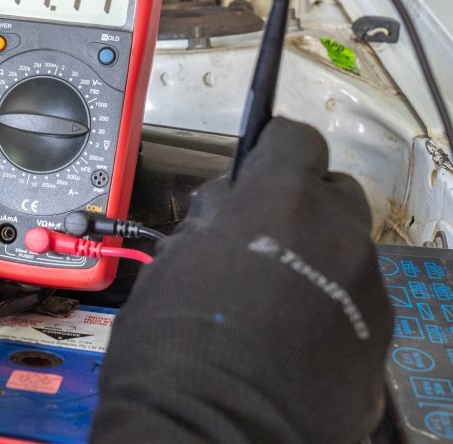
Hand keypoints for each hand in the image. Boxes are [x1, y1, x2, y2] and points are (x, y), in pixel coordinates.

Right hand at [92, 118, 392, 442]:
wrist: (214, 433)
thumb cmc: (174, 346)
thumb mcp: (171, 263)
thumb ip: (212, 223)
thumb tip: (229, 211)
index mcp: (278, 203)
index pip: (295, 139)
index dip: (272, 152)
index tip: (255, 173)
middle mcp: (337, 235)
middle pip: (335, 191)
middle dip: (302, 205)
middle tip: (260, 241)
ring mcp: (367, 288)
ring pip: (348, 249)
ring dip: (317, 257)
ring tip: (275, 301)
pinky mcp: (380, 338)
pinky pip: (356, 300)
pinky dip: (330, 306)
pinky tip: (293, 339)